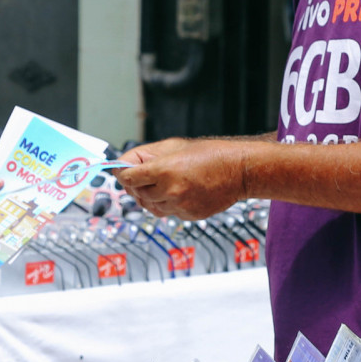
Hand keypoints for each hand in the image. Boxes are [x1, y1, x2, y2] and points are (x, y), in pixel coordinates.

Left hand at [115, 138, 245, 219]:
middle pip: (136, 193)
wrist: (239, 171)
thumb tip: (125, 164)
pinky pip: (167, 212)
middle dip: (136, 184)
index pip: (127, 178)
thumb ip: (147, 155)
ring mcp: (179, 206)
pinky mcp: (188, 216)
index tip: (122, 171)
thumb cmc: (210, 154)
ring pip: (150, 206)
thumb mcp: (174, 145)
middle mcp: (170, 191)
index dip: (122, 173)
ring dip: (150, 196)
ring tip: (162, 182)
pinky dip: (166, 203)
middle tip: (144, 174)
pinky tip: (178, 191)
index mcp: (164, 170)